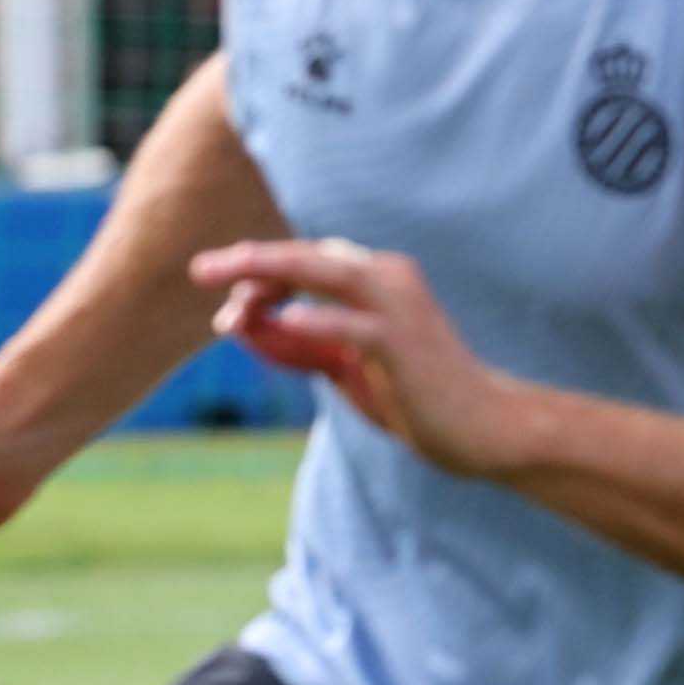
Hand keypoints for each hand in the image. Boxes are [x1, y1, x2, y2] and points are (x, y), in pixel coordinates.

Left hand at [189, 238, 538, 479]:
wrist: (484, 427)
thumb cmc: (415, 395)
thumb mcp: (343, 365)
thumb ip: (296, 343)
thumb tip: (237, 324)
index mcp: (374, 279)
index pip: (304, 263)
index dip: (258, 278)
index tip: (229, 315)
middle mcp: (387, 277)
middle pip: (308, 257)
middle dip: (251, 260)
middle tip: (199, 268)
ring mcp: (397, 306)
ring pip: (326, 272)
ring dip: (272, 270)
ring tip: (228, 274)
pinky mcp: (404, 341)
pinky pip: (353, 325)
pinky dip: (318, 320)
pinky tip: (283, 318)